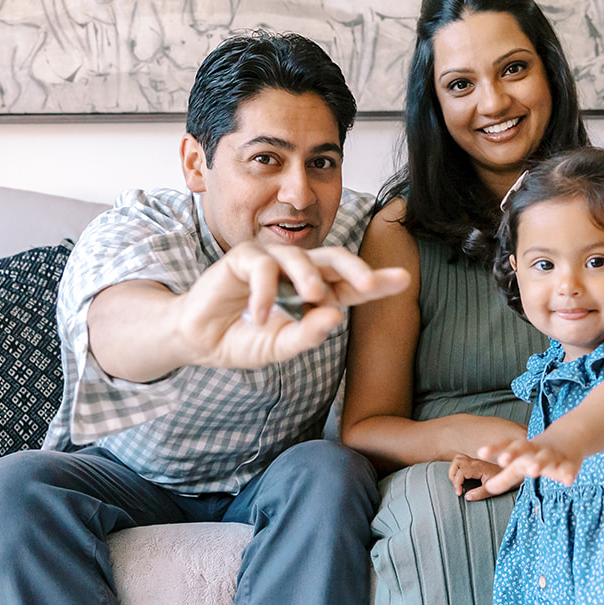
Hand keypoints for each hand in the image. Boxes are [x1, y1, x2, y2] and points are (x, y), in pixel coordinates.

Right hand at [182, 242, 409, 369]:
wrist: (199, 340)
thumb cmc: (243, 339)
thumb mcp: (279, 347)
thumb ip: (306, 336)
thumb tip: (335, 318)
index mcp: (314, 292)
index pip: (350, 285)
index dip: (377, 281)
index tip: (404, 279)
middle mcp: (298, 271)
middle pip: (334, 258)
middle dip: (355, 267)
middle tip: (371, 282)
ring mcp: (272, 260)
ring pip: (299, 257)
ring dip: (309, 277)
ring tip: (313, 298)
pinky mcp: (244, 257)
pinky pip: (262, 267)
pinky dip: (264, 293)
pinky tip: (256, 317)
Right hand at [448, 453, 506, 500]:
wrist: (511, 472)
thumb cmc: (502, 480)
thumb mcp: (492, 490)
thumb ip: (479, 493)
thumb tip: (466, 496)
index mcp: (478, 467)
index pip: (461, 471)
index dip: (457, 483)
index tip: (459, 493)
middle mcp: (475, 462)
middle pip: (457, 461)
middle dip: (453, 475)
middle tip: (457, 487)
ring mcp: (475, 461)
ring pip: (458, 459)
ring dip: (454, 470)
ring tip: (457, 482)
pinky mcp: (475, 462)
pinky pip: (462, 460)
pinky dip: (457, 468)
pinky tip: (461, 478)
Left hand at [475, 437, 583, 495]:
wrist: (571, 437)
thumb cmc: (539, 454)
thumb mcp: (522, 463)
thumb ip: (505, 476)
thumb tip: (488, 488)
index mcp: (524, 448)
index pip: (506, 446)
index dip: (494, 449)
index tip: (480, 452)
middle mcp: (536, 449)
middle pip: (523, 448)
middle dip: (513, 453)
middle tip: (502, 460)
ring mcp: (554, 455)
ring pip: (545, 458)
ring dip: (538, 463)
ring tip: (532, 471)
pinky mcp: (570, 463)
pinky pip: (569, 468)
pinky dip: (568, 473)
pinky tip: (567, 481)